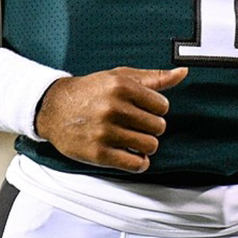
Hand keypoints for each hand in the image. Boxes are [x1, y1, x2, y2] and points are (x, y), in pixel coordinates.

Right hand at [34, 65, 188, 172]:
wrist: (54, 107)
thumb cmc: (92, 90)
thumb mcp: (120, 76)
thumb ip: (153, 77)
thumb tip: (183, 73)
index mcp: (121, 86)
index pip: (162, 106)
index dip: (157, 109)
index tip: (146, 109)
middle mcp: (113, 108)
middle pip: (158, 127)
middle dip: (152, 127)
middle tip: (139, 125)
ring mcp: (105, 132)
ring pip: (149, 146)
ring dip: (146, 144)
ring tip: (135, 138)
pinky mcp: (98, 153)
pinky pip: (134, 164)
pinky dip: (139, 162)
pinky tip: (133, 155)